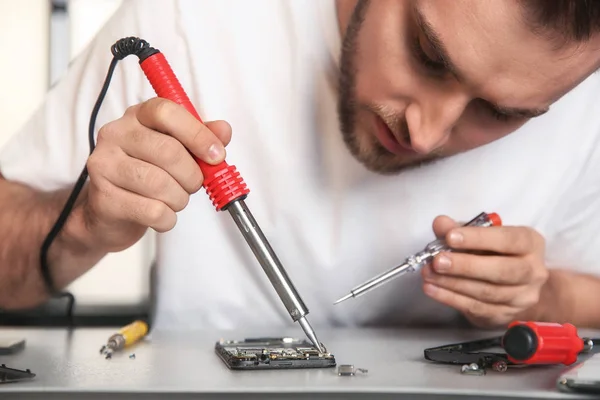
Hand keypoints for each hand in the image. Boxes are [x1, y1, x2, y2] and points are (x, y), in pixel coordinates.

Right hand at [82, 97, 230, 250]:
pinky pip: (152, 210)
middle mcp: (115, 134)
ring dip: (179, 198)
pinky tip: (163, 215)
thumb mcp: (177, 149)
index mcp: (137, 116)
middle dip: (192, 176)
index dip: (198, 135)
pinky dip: (167, 218)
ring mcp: (104, 165)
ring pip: (159, 184)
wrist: (108, 212)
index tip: (216, 155)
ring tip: (175, 199)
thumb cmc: (147, 174)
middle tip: (194, 185)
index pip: (167, 112)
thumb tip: (223, 130)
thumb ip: (201, 137)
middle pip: (168, 151)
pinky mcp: (103, 198)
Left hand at [421, 215, 548, 327]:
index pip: (507, 240)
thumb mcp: (481, 235)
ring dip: (452, 283)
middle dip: (465, 266)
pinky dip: (451, 298)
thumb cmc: (497, 254)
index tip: (450, 236)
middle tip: (437, 261)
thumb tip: (441, 224)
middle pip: (501, 270)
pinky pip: (476, 308)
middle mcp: (533, 271)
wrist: (517, 287)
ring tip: (429, 274)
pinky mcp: (506, 315)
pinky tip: (433, 289)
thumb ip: (460, 228)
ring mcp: (522, 297)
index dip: (478, 238)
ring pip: (486, 292)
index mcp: (530, 243)